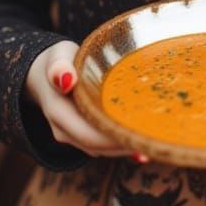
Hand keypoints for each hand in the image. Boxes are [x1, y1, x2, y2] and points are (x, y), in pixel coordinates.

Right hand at [26, 40, 146, 160]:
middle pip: (98, 146)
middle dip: (125, 144)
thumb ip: (58, 66)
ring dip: (126, 147)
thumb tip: (66, 79)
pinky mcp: (84, 137)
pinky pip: (104, 146)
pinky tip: (144, 149)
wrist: (50, 74)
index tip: (140, 131)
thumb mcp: (58, 56)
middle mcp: (64, 130)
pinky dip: (122, 146)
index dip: (114, 138)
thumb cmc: (58, 61)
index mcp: (58, 112)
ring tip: (154, 141)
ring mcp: (74, 137)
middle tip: (155, 138)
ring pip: (102, 150)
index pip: (88, 134)